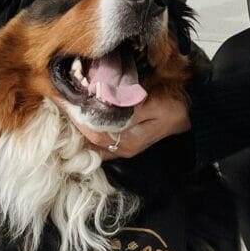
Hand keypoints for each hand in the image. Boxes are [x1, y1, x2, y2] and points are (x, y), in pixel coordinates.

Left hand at [70, 93, 190, 159]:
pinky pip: (100, 144)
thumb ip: (131, 107)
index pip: (94, 131)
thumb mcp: (155, 104)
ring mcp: (124, 149)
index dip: (78, 117)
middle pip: (89, 139)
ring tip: (66, 111)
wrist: (190, 117)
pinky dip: (88, 135)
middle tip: (60, 103)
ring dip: (79, 129)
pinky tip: (80, 123)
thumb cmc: (174, 107)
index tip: (65, 101)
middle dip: (74, 122)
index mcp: (129, 139)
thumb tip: (106, 103)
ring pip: (93, 143)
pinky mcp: (125, 145)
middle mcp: (123, 148)